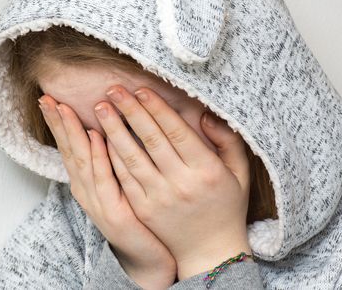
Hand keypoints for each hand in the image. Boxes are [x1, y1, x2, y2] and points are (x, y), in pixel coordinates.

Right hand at [38, 95, 176, 288]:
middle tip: (46, 98)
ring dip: (72, 133)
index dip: (58, 123)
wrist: (147, 256)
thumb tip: (107, 128)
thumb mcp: (120, 183)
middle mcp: (86, 190)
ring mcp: (98, 202)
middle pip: (68, 150)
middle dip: (57, 123)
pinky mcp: (114, 212)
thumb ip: (111, 158)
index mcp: (87, 182)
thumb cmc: (137, 216)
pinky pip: (104, 179)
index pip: (69, 147)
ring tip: (64, 109)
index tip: (49, 98)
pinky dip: (98, 157)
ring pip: (82, 161)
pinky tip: (94, 137)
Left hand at [96, 85, 252, 280]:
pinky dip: (112, 157)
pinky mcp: (143, 210)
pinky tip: (102, 138)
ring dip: (114, 130)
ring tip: (101, 108)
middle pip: (151, 140)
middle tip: (113, 88)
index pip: (176, 131)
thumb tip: (205, 115)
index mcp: (207, 170)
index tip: (141, 89)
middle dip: (130, 111)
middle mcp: (182, 183)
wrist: (210, 252)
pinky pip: (124, 178)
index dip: (157, 108)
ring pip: (132, 158)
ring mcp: (160, 198)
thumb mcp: (240, 172)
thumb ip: (227, 140)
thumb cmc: (226, 205)